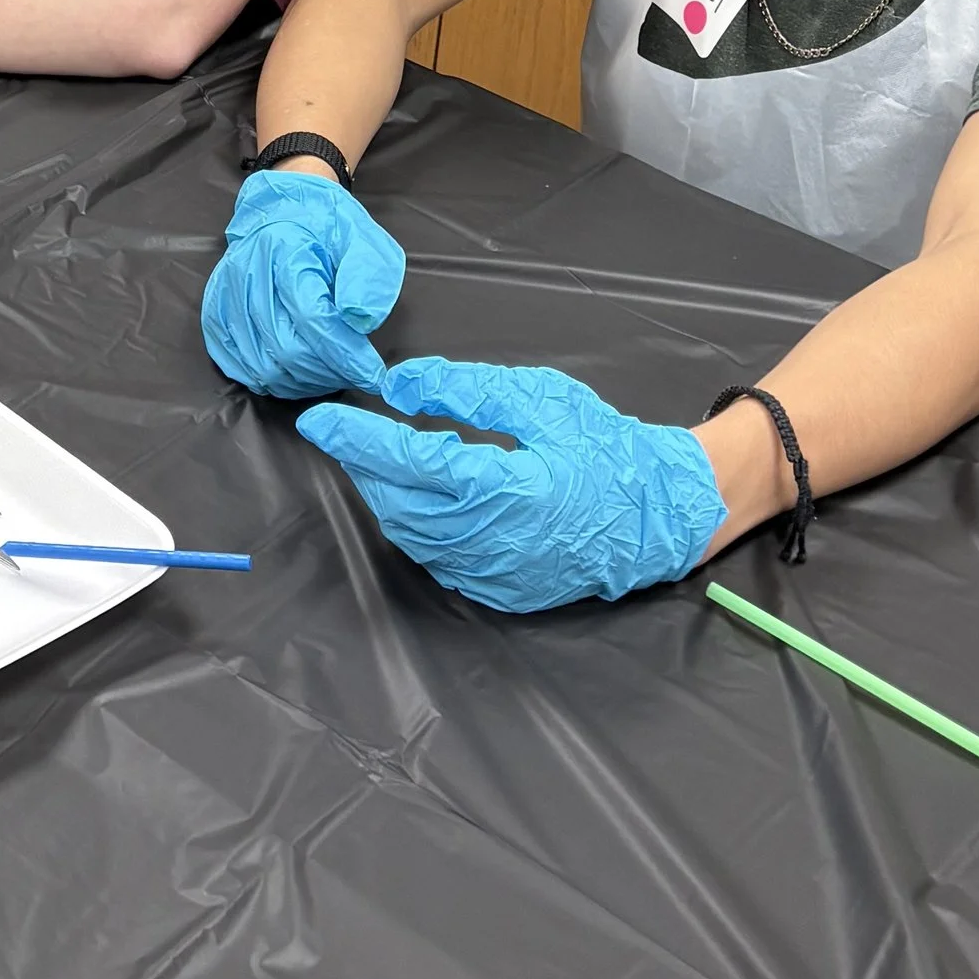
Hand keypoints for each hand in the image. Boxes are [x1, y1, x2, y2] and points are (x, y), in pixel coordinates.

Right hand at [201, 170, 404, 397]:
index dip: (346, 355)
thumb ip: (367, 278)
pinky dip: (270, 380)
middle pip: (284, 348)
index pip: (312, 319)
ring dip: (302, 382)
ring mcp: (226, 295)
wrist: (283, 208)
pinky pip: (236, 364)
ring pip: (261, 365)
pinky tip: (295, 374)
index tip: (374, 375)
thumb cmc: (327, 225)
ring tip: (329, 375)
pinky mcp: (216, 312)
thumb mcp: (363, 239)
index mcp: (285, 250)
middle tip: (354, 373)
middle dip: (327, 373)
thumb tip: (359, 321)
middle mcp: (247, 273)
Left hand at [296, 355, 726, 613]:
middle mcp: (498, 544)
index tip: (319, 419)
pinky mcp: (503, 592)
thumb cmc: (604, 446)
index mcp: (511, 490)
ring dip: (386, 495)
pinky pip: (437, 559)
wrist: (660, 514)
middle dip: (364, 467)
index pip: (411, 464)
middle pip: (400, 505)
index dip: (358, 441)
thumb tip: (399, 386)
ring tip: (384, 456)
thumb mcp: (538, 397)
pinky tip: (424, 495)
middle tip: (346, 432)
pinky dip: (417, 525)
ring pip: (412, 537)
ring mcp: (499, 576)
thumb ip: (464, 390)